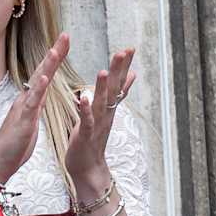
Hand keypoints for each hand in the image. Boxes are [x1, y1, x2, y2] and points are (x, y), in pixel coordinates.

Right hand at [0, 33, 69, 181]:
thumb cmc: (14, 146)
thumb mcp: (30, 122)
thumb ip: (35, 108)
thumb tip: (40, 97)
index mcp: (30, 100)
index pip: (45, 74)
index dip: (55, 58)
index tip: (65, 42)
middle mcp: (26, 99)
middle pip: (43, 71)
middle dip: (55, 53)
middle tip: (65, 34)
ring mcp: (24, 108)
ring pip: (37, 82)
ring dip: (47, 65)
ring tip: (57, 49)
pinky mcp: (23, 120)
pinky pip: (32, 102)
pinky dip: (39, 89)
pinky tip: (46, 77)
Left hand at [65, 48, 136, 184]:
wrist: (88, 167)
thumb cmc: (94, 138)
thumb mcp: (106, 112)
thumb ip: (117, 93)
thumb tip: (131, 76)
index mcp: (108, 107)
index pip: (118, 83)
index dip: (124, 66)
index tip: (130, 48)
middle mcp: (106, 113)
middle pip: (114, 89)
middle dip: (119, 70)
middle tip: (125, 51)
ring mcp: (97, 124)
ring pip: (101, 103)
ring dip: (103, 87)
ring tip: (104, 71)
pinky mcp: (86, 135)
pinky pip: (87, 121)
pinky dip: (86, 109)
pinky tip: (84, 97)